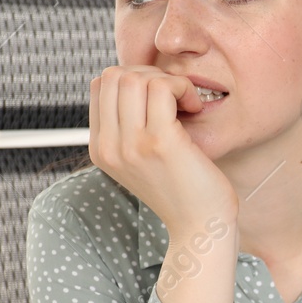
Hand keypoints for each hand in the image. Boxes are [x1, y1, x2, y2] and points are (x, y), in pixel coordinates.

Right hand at [88, 65, 238, 233]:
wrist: (201, 228)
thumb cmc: (183, 190)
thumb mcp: (143, 160)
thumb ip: (129, 128)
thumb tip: (134, 82)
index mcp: (100, 149)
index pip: (101, 86)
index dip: (135, 79)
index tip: (162, 100)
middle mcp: (108, 147)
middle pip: (114, 76)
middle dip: (150, 75)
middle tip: (176, 97)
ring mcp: (130, 145)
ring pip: (135, 77)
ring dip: (168, 81)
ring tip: (187, 103)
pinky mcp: (158, 142)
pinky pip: (162, 87)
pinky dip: (182, 88)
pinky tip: (195, 107)